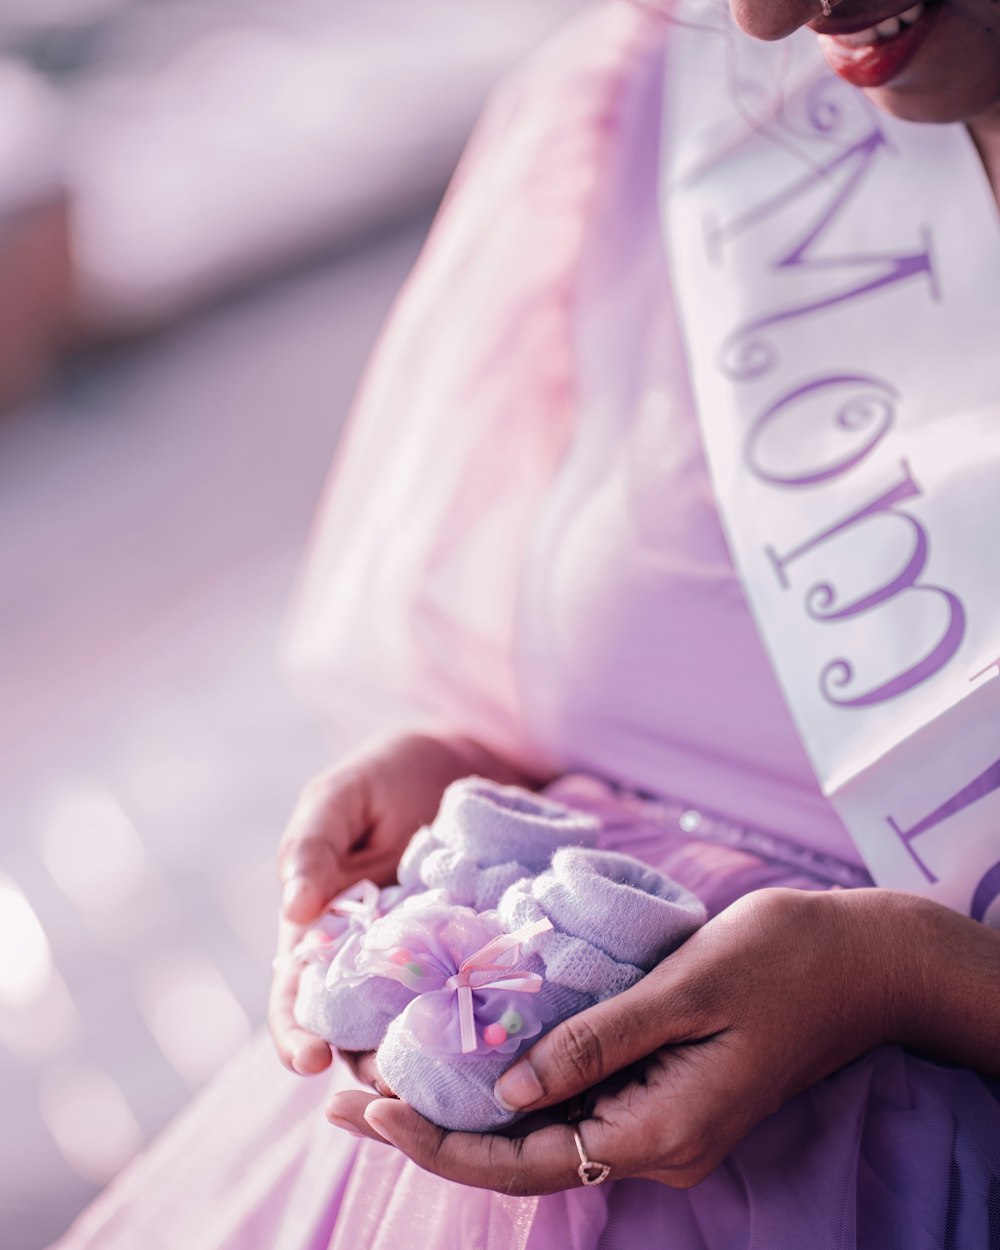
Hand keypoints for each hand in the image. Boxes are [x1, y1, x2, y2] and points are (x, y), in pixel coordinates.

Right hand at [269, 729, 534, 1076]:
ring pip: (419, 1030)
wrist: (467, 756)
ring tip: (445, 1072)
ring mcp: (429, 963)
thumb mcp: (341, 796)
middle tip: (391, 1087)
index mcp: (321, 931)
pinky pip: (476, 997)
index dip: (295, 1035)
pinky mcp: (479, 955)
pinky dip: (480, 1019)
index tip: (309, 1060)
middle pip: (358, 1034)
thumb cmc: (387, 773)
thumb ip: (311, 846)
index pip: (296, 999)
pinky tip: (496, 1033)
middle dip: (369, 1068)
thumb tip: (293, 908)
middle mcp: (372, 961)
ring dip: (427, 1058)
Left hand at [326, 887, 912, 1190]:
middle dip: (431, 1132)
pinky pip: (574, 1103)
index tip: (368, 1106)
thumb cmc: (782, 963)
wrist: (861, 960)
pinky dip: (513, 1087)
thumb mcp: (686, 993)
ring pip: (542, 1132)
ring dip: (464, 1110)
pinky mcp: (663, 1090)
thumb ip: (597, 1043)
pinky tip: (470, 1061)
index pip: (524, 1160)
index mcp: (659, 1131)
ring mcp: (660, 1121)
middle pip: (521, 1156)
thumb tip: (507, 1090)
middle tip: (345, 1098)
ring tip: (384, 1081)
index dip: (439, 1141)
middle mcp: (654, 1142)